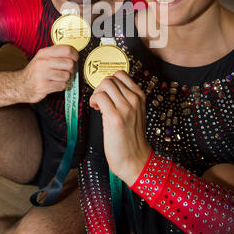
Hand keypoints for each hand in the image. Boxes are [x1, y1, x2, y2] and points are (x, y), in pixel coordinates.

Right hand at [16, 45, 78, 102]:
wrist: (20, 85)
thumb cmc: (35, 71)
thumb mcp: (42, 58)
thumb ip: (56, 54)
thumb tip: (74, 54)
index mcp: (44, 53)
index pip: (66, 49)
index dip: (75, 54)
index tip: (75, 58)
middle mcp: (43, 62)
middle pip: (69, 63)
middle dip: (72, 69)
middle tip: (68, 70)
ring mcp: (42, 75)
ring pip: (66, 76)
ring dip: (65, 79)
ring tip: (58, 78)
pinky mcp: (44, 87)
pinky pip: (62, 86)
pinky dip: (61, 86)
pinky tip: (54, 84)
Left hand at [89, 70, 151, 186]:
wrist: (135, 159)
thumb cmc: (131, 137)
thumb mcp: (135, 112)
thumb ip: (126, 98)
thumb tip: (108, 88)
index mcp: (140, 96)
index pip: (121, 74)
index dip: (109, 81)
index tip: (106, 92)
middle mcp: (134, 99)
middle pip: (111, 78)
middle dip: (101, 87)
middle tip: (100, 100)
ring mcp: (126, 108)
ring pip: (105, 84)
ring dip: (97, 93)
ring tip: (98, 105)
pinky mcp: (115, 117)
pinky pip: (99, 97)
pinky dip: (93, 100)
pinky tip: (96, 109)